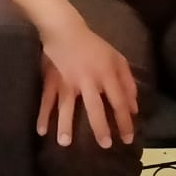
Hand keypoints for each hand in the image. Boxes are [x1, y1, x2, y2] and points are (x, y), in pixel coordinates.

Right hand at [37, 23, 137, 148]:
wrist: (65, 30)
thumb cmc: (94, 46)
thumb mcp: (117, 59)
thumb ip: (128, 82)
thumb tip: (134, 108)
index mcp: (106, 74)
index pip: (118, 101)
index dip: (124, 121)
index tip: (127, 139)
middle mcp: (88, 80)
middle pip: (95, 107)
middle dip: (100, 127)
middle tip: (104, 145)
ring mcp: (68, 81)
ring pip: (67, 105)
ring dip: (66, 124)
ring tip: (65, 143)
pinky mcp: (52, 80)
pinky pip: (47, 99)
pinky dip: (43, 115)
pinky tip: (42, 131)